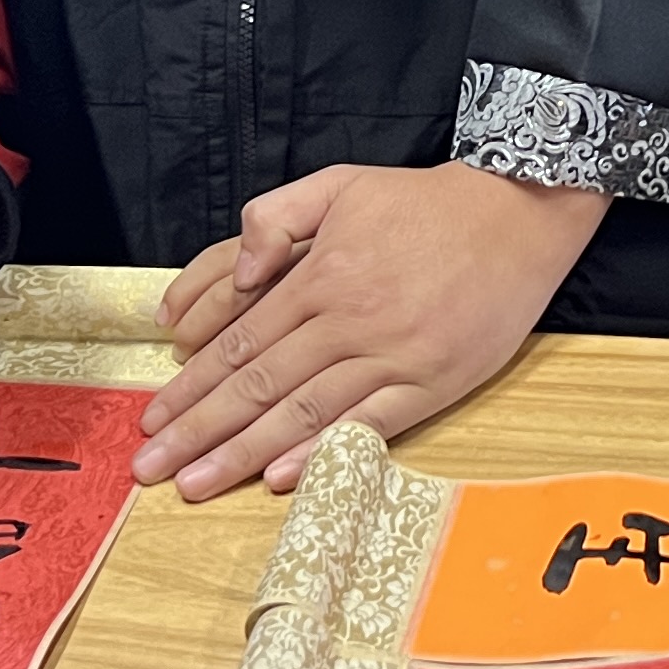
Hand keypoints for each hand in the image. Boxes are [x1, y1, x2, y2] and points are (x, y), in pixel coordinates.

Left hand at [141, 161, 607, 495]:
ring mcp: (394, 355)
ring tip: (196, 484)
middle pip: (259, 385)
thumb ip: (275, 217)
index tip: (152, 418)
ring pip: (303, 412)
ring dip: (243, 453)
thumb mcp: (340, 184)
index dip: (191, 384)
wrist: (518, 211)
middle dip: (198, 431)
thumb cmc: (425, 203)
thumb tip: (238, 273)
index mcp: (322, 276)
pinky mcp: (435, 381)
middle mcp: (350, 320)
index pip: (239, 342)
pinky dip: (323, 451)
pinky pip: (370, 424)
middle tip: (151, 468)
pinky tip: (281, 477)